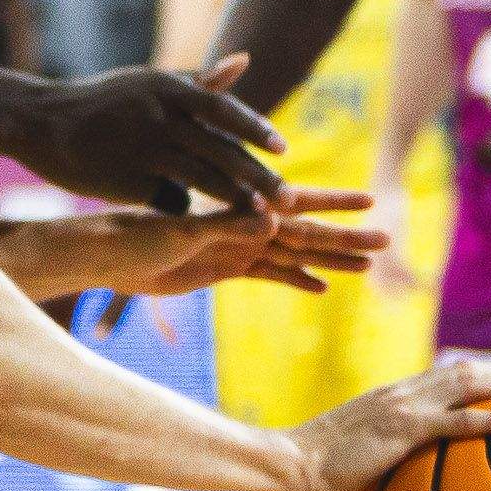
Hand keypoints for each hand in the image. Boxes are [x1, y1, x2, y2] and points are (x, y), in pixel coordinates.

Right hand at [7, 54, 289, 214]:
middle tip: (290, 198)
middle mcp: (159, 116)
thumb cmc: (102, 101)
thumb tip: (245, 61)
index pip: (224, 109)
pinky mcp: (127, 181)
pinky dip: (189, 210)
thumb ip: (198, 80)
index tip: (284, 150)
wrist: (40, 121)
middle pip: (221, 150)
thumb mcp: (148, 83)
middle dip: (259, 177)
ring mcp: (143, 150)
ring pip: (202, 179)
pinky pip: (169, 200)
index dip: (256, 130)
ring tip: (261, 217)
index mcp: (167, 88)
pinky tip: (203, 221)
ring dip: (235, 199)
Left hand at [65, 190, 392, 299]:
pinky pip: (268, 274)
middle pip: (306, 233)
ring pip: (294, 255)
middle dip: (346, 238)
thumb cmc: (132, 234)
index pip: (296, 205)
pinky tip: (321, 287)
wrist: (102, 254)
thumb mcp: (180, 230)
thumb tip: (272, 220)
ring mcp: (236, 249)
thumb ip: (225, 224)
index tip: (370, 203)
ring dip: (329, 260)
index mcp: (235, 213)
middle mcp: (242, 229)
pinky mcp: (223, 268)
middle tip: (388, 242)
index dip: (333, 206)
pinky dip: (295, 280)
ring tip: (368, 268)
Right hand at [287, 353, 490, 490]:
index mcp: (390, 397)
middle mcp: (402, 393)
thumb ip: (375, 456)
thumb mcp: (350, 456)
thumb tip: (390, 477)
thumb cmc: (312, 469)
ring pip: (471, 384)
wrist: (292, 464)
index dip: (477, 376)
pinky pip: (463, 421)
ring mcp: (405, 407)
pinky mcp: (407, 429)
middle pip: (465, 371)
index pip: (442, 376)